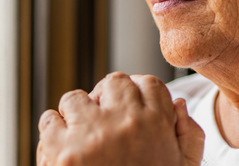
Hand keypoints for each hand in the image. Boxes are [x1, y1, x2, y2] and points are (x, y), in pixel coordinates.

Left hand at [37, 73, 203, 165]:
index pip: (147, 83)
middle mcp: (125, 122)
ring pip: (75, 99)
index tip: (130, 112)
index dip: (138, 95)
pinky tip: (65, 154)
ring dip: (77, 116)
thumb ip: (189, 137)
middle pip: (113, 83)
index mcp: (158, 124)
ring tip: (83, 142)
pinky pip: (49, 121)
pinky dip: (52, 134)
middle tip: (105, 125)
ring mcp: (90, 135)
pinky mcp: (62, 153)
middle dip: (108, 100)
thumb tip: (176, 103)